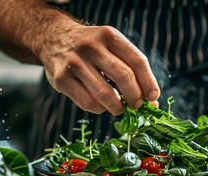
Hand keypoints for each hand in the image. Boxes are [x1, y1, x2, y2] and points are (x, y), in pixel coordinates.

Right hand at [39, 25, 159, 115]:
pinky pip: (87, 102)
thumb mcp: (111, 47)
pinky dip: (99, 109)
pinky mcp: (61, 78)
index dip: (149, 82)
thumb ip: (131, 69)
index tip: (153, 97)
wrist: (54, 39)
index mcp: (110, 36)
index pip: (138, 61)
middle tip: (137, 106)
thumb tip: (151, 102)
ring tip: (120, 108)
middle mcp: (92, 46)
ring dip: (117, 107)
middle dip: (135, 97)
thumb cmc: (92, 49)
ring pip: (105, 93)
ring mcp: (74, 62)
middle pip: (124, 76)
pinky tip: (101, 106)